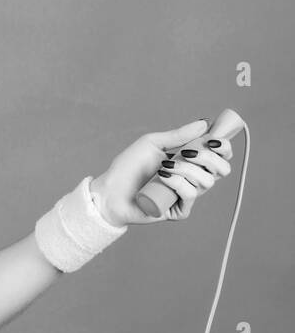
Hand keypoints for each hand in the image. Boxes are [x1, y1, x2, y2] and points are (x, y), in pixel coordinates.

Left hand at [91, 119, 233, 227]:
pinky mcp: (179, 210)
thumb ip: (178, 135)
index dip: (224, 147)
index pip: (220, 156)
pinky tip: (161, 178)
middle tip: (186, 153)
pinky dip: (178, 183)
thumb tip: (205, 123)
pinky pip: (190, 194)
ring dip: (186, 169)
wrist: (109, 190)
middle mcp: (193, 179)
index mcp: (191, 162)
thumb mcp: (152, 143)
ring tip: (163, 166)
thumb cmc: (128, 167)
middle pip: (222, 169)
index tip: (213, 139)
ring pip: (206, 181)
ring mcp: (187, 195)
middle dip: (208, 157)